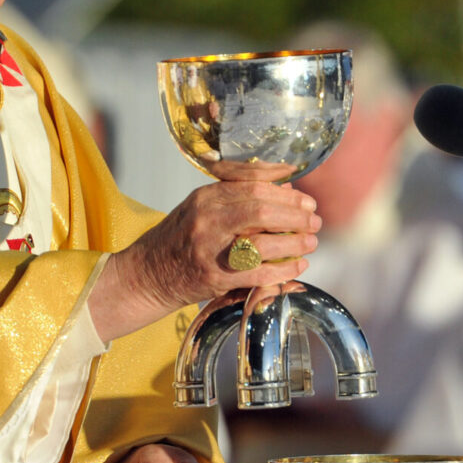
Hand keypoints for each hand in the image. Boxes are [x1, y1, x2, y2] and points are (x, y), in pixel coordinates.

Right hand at [90, 181, 320, 341]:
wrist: (148, 275)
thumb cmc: (182, 238)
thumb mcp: (202, 206)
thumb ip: (239, 194)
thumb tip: (286, 188)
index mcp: (205, 196)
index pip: (253, 185)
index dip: (286, 192)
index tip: (306, 200)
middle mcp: (207, 219)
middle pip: (261, 210)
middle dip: (295, 215)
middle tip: (315, 220)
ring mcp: (210, 249)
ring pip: (262, 241)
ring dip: (295, 242)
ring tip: (312, 242)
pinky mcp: (215, 276)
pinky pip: (258, 272)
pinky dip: (284, 269)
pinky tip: (298, 265)